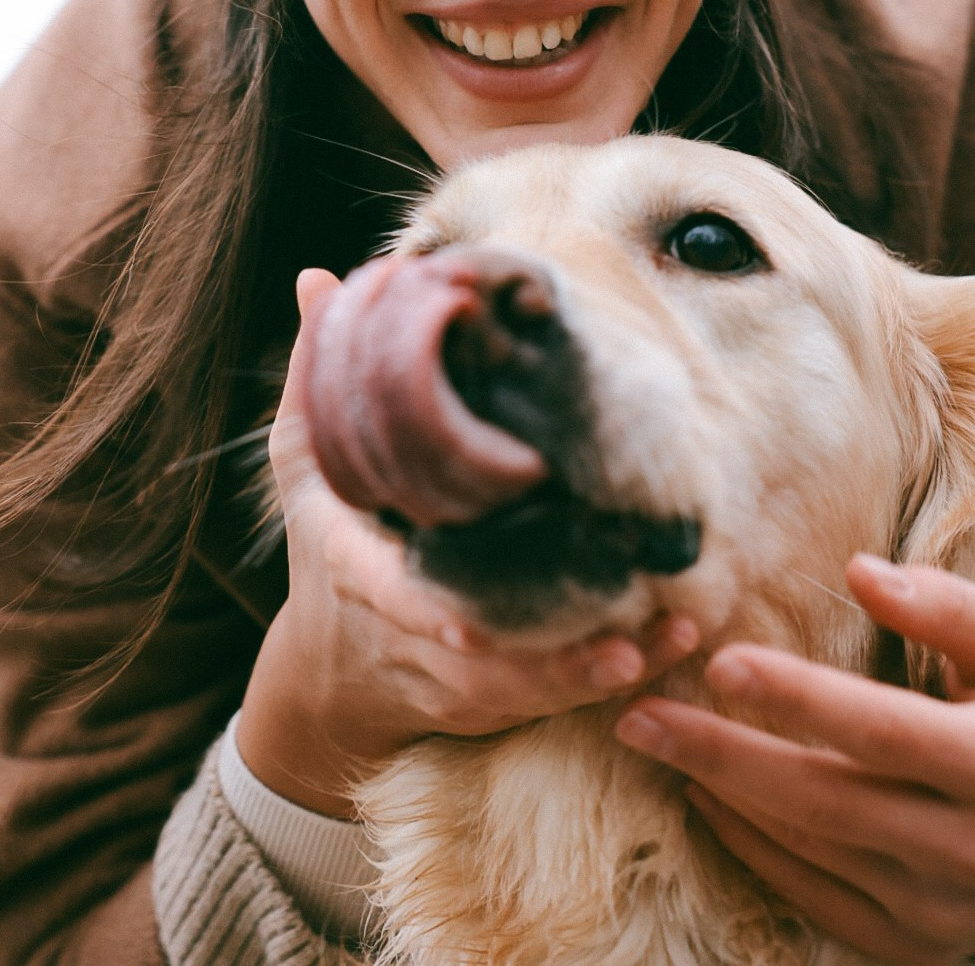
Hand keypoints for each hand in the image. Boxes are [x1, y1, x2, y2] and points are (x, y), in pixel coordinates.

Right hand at [237, 268, 700, 817]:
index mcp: (359, 572)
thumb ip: (316, 377)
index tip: (469, 625)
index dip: (428, 616)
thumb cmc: (324, 544)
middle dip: (550, 658)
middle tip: (625, 639)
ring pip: (528, 687)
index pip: (387, 598)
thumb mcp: (307, 460)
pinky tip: (667, 645)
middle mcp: (411, 633)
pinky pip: (552, 698)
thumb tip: (318, 277)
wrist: (326, 671)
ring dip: (595, 671)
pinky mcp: (491, 698)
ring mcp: (453, 674)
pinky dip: (605, 678)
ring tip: (666, 636)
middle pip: (481, 660)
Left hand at [615, 555, 974, 965]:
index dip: (799, 698)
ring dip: (726, 796)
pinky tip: (705, 802)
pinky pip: (821, 901)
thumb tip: (859, 571)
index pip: (880, 730)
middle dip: (720, 754)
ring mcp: (943, 907)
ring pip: (812, 848)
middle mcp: (967, 847)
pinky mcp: (920, 942)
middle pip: (822, 798)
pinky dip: (755, 851)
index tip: (720, 662)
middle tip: (636, 715)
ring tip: (656, 742)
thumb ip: (948, 612)